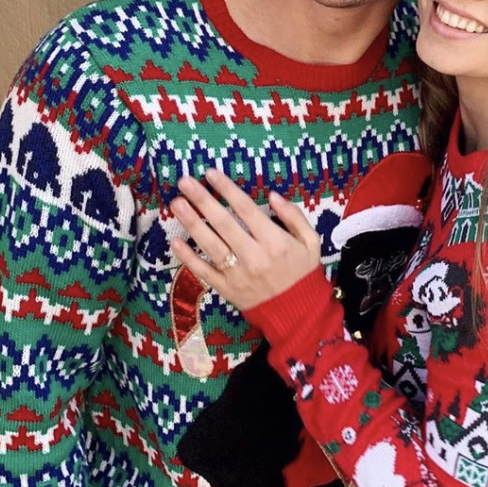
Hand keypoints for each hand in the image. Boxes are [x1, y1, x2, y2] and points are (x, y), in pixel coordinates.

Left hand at [170, 169, 320, 310]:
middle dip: (203, 200)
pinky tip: (175, 242)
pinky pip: (204, 272)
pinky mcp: (227, 289)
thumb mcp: (311, 241)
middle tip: (185, 182)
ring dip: (191, 223)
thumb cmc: (302, 272)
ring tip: (176, 204)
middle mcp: (254, 256)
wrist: (296, 312)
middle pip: (224, 223)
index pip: (247, 209)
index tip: (211, 174)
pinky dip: (188, 258)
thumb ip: (294, 216)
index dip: (228, 190)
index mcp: (275, 242)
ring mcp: (238, 274)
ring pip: (210, 244)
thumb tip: (273, 195)